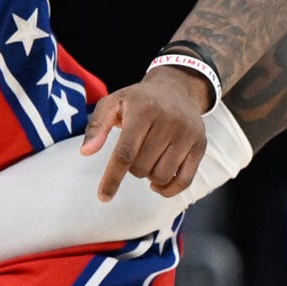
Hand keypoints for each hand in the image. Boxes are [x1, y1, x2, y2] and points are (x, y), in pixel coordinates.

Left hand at [80, 66, 207, 200]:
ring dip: (148, 176)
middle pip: (142, 168)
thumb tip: (86, 152)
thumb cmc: (138, 100)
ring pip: (161, 176)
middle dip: (132, 168)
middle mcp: (169, 121)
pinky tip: (157, 184)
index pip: (125, 153)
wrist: (177, 89)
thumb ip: (97, 126)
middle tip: (134, 152)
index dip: (113, 177)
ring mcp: (187, 134)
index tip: (103, 196)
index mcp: (143, 110)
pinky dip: (168, 189)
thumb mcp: (113, 103)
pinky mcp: (200, 145)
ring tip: (147, 159)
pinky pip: (184, 181)